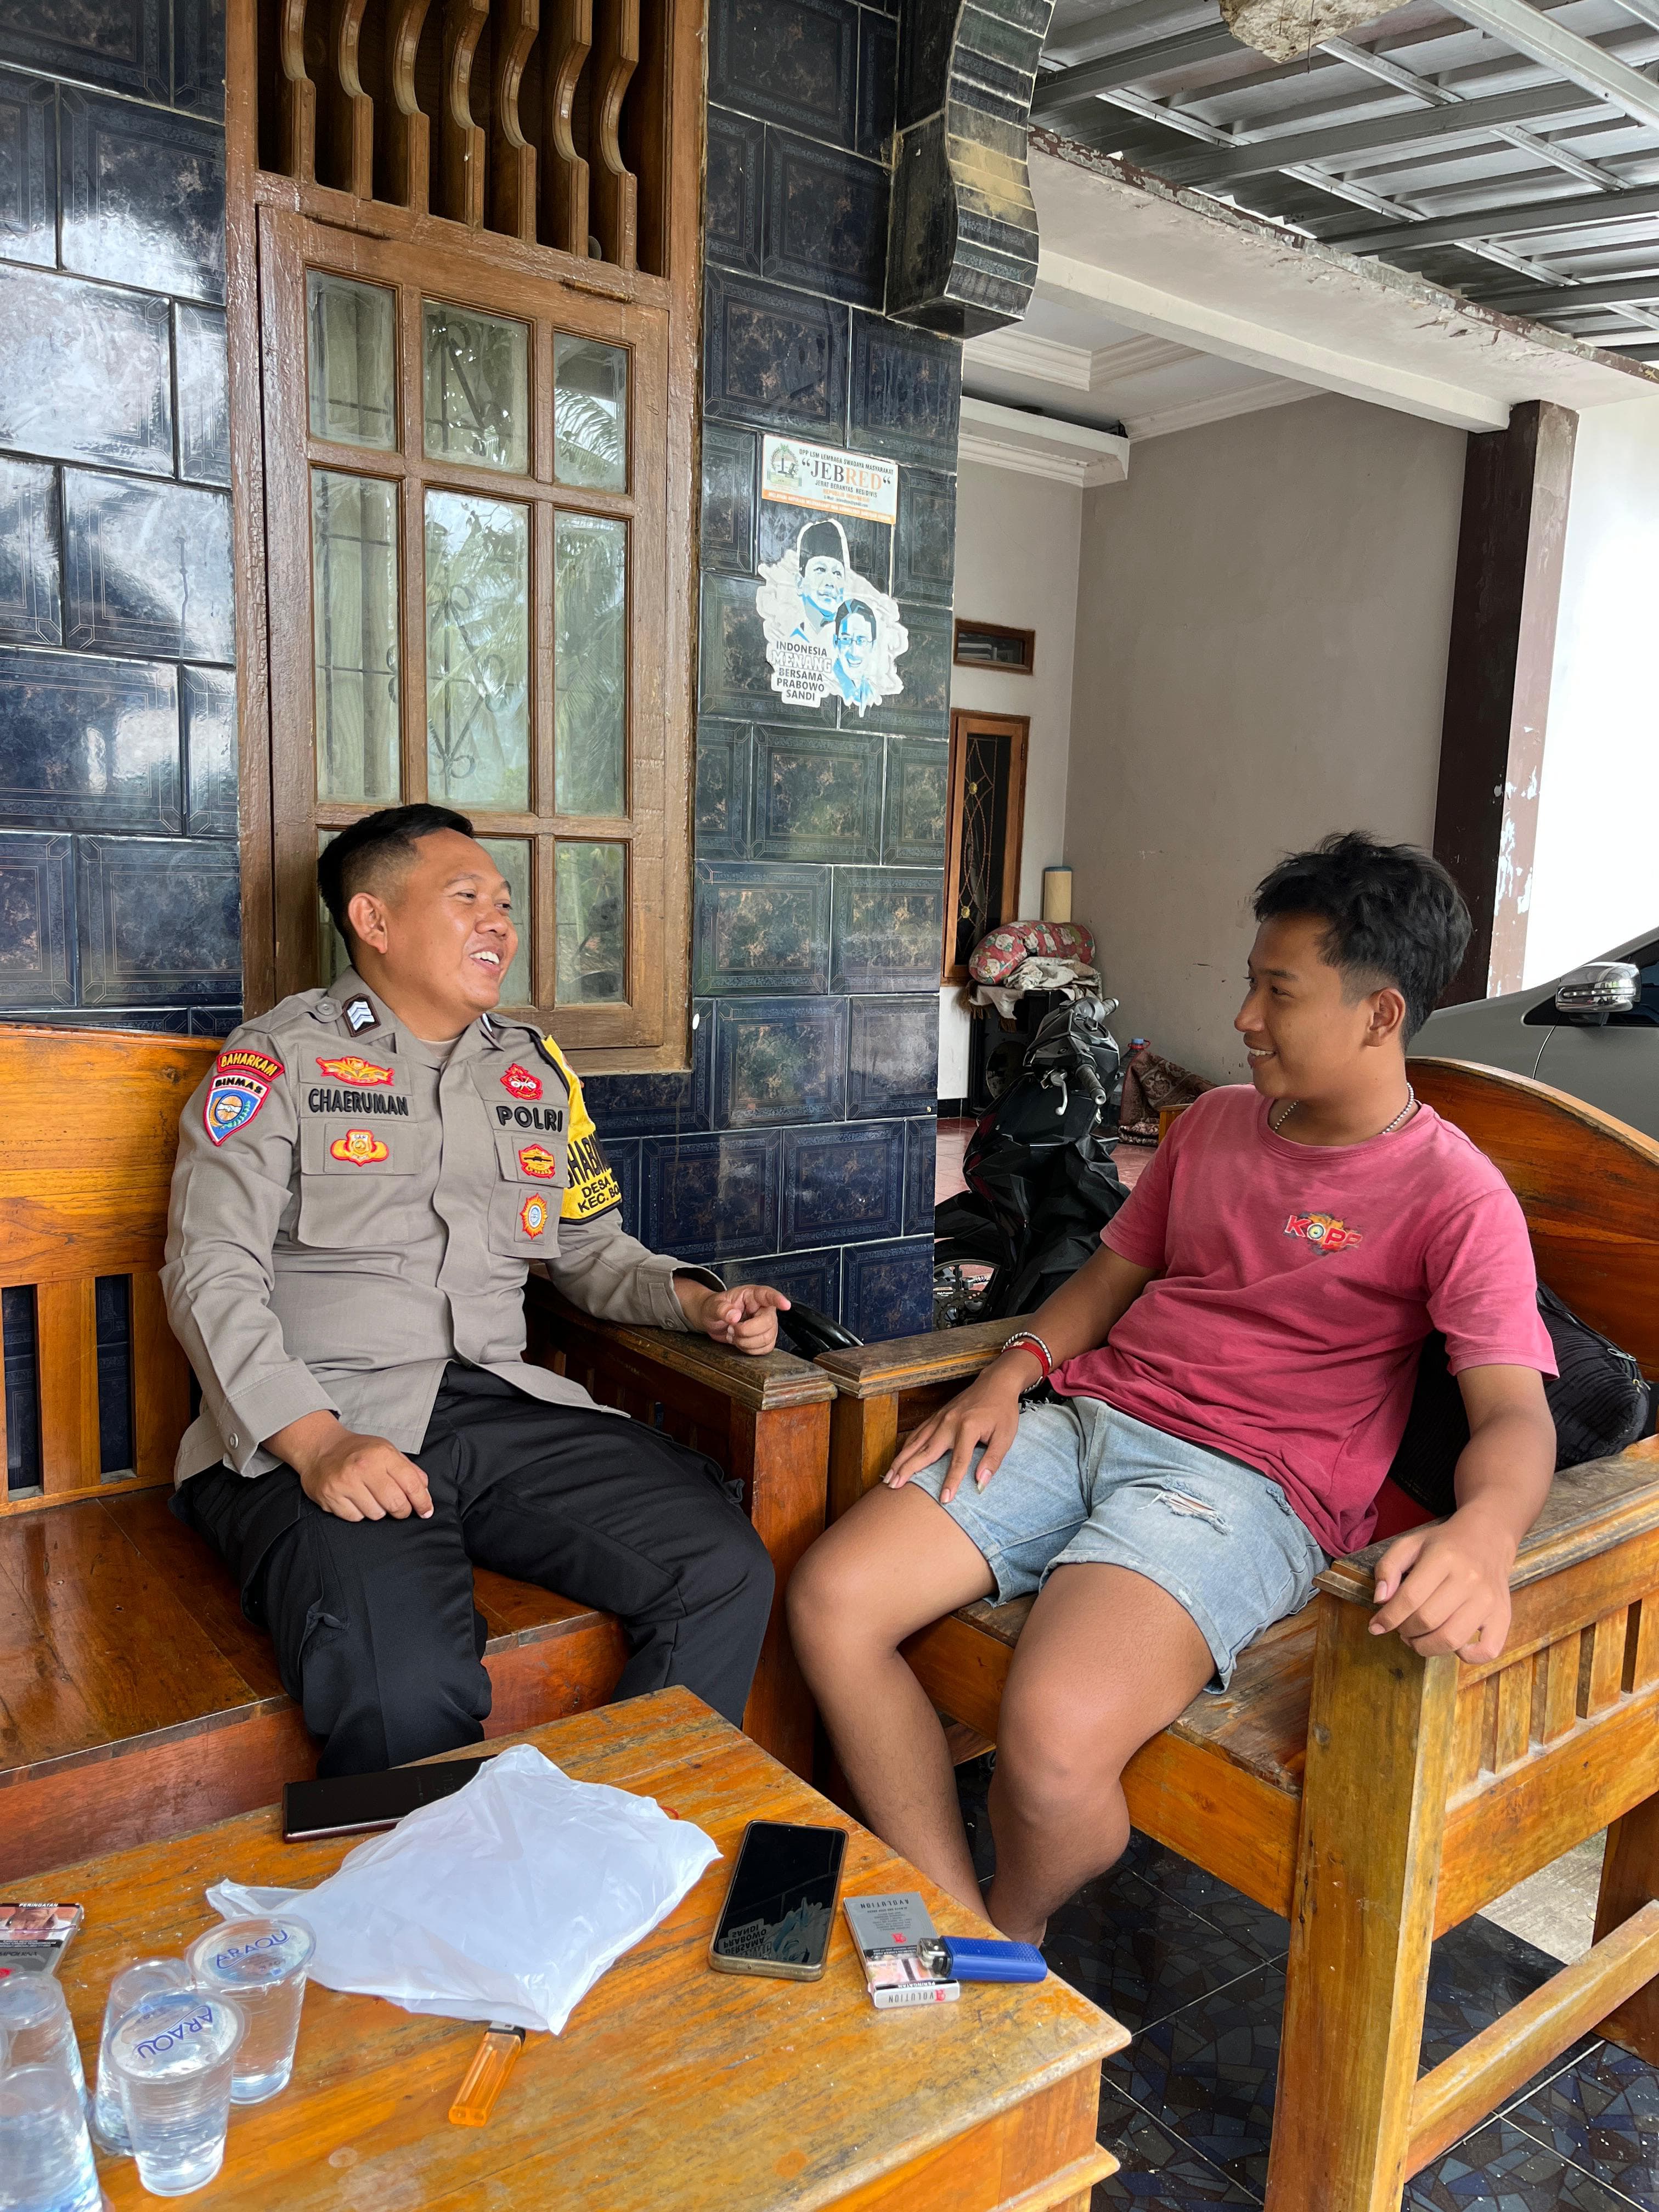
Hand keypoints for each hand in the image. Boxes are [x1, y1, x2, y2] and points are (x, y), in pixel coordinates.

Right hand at [268, 1411, 433, 1522]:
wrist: (320, 1448)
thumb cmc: (357, 1451)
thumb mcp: (386, 1450)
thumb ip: (408, 1469)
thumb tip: (424, 1490)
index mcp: (382, 1454)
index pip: (411, 1484)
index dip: (422, 1501)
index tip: (426, 1511)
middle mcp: (363, 1468)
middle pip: (395, 1503)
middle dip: (402, 1510)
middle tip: (399, 1508)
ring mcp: (345, 1484)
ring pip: (376, 1514)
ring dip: (378, 1510)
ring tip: (371, 1497)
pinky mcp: (330, 1497)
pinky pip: (356, 1518)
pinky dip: (359, 1513)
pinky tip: (355, 1500)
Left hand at [678, 1278, 790, 1353]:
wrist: (713, 1320)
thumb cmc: (715, 1308)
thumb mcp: (712, 1305)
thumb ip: (721, 1309)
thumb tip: (734, 1315)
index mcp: (751, 1295)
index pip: (768, 1295)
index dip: (778, 1299)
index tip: (786, 1305)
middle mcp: (762, 1309)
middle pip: (767, 1323)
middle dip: (746, 1331)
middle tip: (731, 1328)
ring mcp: (766, 1325)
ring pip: (767, 1338)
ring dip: (746, 1342)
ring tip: (733, 1335)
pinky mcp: (765, 1339)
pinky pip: (765, 1349)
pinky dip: (749, 1350)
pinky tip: (739, 1342)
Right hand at [883, 1353, 1037, 1503]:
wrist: (995, 1382)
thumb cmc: (1002, 1411)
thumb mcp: (1006, 1436)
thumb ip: (993, 1460)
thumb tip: (981, 1483)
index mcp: (968, 1428)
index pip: (957, 1461)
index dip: (950, 1482)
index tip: (944, 1499)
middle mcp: (949, 1423)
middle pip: (925, 1451)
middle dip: (907, 1470)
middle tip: (893, 1486)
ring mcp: (940, 1418)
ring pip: (916, 1441)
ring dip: (901, 1459)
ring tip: (889, 1475)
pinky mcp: (937, 1415)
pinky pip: (918, 1432)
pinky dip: (906, 1446)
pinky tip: (900, 1457)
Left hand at [1370, 1504, 1516, 1662]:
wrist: (1488, 1538)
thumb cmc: (1443, 1545)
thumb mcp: (1410, 1544)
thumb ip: (1388, 1567)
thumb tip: (1380, 1600)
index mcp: (1443, 1558)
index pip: (1410, 1598)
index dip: (1388, 1618)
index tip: (1375, 1626)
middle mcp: (1469, 1579)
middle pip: (1427, 1620)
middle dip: (1404, 1631)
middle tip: (1400, 1628)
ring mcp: (1489, 1600)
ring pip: (1451, 1639)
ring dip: (1426, 1647)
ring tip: (1417, 1638)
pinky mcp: (1503, 1616)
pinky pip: (1488, 1650)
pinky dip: (1467, 1657)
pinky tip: (1452, 1646)